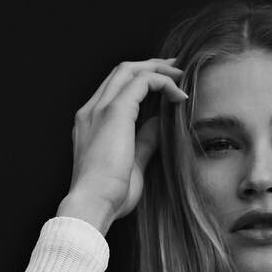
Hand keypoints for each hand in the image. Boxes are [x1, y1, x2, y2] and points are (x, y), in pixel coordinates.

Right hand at [68, 57, 188, 228]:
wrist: (93, 204)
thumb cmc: (109, 196)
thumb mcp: (131, 165)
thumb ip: (143, 142)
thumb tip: (158, 126)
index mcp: (91, 124)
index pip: (114, 89)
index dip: (139, 81)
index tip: (163, 85)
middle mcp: (91, 111)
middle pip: (121, 72)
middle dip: (150, 66)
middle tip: (175, 70)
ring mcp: (100, 108)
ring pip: (129, 70)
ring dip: (158, 69)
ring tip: (180, 76)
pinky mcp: (115, 111)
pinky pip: (143, 82)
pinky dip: (163, 83)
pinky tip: (180, 96)